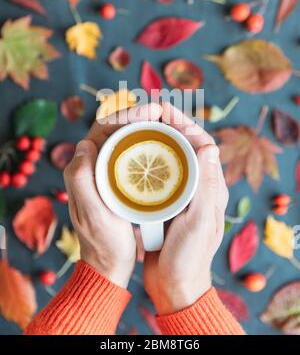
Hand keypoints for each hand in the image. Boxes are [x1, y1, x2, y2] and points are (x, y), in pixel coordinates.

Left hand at [64, 102, 161, 288]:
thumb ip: (81, 180)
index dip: (127, 114)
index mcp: (82, 168)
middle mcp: (92, 165)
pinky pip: (133, 154)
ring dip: (145, 127)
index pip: (103, 128)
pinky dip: (148, 144)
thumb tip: (84, 144)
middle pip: (116, 129)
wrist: (109, 264)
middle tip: (164, 111)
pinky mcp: (119, 181)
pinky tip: (165, 145)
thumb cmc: (103, 242)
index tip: (152, 110)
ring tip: (168, 122)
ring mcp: (106, 172)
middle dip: (139, 115)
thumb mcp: (92, 214)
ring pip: (126, 139)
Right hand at [144, 103, 228, 314]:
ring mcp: (179, 192)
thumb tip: (210, 145)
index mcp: (211, 187)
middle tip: (143, 112)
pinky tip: (127, 154)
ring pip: (167, 155)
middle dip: (165, 124)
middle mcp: (197, 185)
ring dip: (152, 138)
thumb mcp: (199, 221)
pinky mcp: (163, 201)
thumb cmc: (189, 257)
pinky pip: (154, 172)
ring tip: (133, 127)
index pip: (201, 142)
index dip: (183, 121)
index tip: (162, 108)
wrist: (175, 286)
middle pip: (182, 144)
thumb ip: (206, 185)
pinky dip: (143, 158)